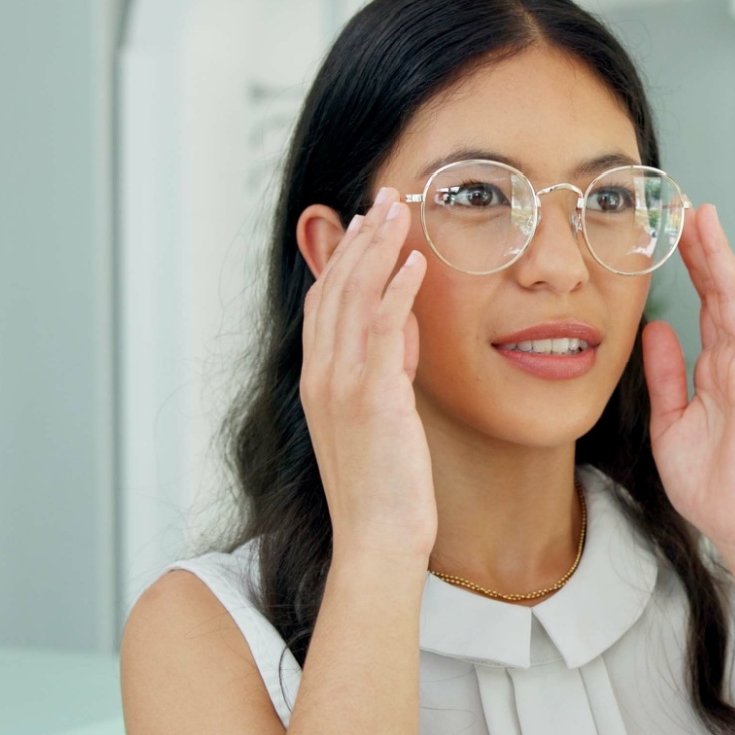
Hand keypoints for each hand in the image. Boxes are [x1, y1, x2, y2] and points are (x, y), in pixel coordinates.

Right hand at [300, 186, 436, 569]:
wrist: (378, 538)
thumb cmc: (386, 487)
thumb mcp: (383, 416)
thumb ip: (389, 368)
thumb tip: (407, 327)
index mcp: (319, 380)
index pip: (326, 301)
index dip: (345, 257)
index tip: (367, 221)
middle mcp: (322, 376)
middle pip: (336, 287)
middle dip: (361, 237)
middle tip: (385, 196)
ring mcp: (342, 385)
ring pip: (354, 298)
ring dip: (379, 248)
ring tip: (400, 209)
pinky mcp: (373, 397)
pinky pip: (384, 329)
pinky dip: (397, 289)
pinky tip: (415, 261)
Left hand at [644, 204, 734, 561]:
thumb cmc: (711, 481)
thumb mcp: (671, 420)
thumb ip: (665, 374)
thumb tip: (654, 329)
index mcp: (713, 369)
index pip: (701, 306)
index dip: (689, 268)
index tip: (674, 231)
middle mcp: (734, 361)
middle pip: (718, 293)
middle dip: (703, 249)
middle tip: (688, 206)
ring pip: (734, 301)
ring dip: (721, 257)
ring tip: (707, 216)